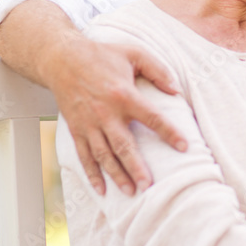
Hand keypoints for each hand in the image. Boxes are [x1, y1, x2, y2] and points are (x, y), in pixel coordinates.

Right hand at [46, 35, 186, 195]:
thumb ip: (158, 70)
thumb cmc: (102, 55)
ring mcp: (89, 123)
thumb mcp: (134, 53)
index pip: (152, 117)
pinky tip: (101, 189)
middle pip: (124, 144)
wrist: (62, 58)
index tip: (184, 146)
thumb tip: (176, 89)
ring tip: (131, 192)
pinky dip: (92, 173)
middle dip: (136, 167)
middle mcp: (106, 112)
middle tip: (149, 185)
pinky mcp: (76, 129)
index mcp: (124, 94)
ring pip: (104, 154)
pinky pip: (84, 155)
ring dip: (117, 175)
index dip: (169, 132)